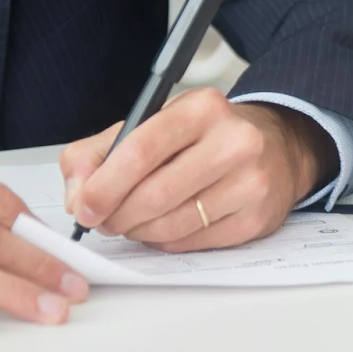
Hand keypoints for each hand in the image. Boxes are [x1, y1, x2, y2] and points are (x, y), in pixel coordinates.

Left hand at [60, 90, 337, 251]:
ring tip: (132, 223)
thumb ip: (100, 153)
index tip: (83, 207)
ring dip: (139, 232)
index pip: (141, 149)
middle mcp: (234, 141)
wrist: (275, 149)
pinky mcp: (256, 219)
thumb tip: (77, 196)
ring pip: (172, 224)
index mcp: (201, 108)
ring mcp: (250, 182)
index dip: (104, 185)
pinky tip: (163, 227)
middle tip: (103, 221)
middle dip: (117, 216)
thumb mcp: (152, 125)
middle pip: (155, 194)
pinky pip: (193, 242)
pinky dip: (166, 241)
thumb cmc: (204, 138)